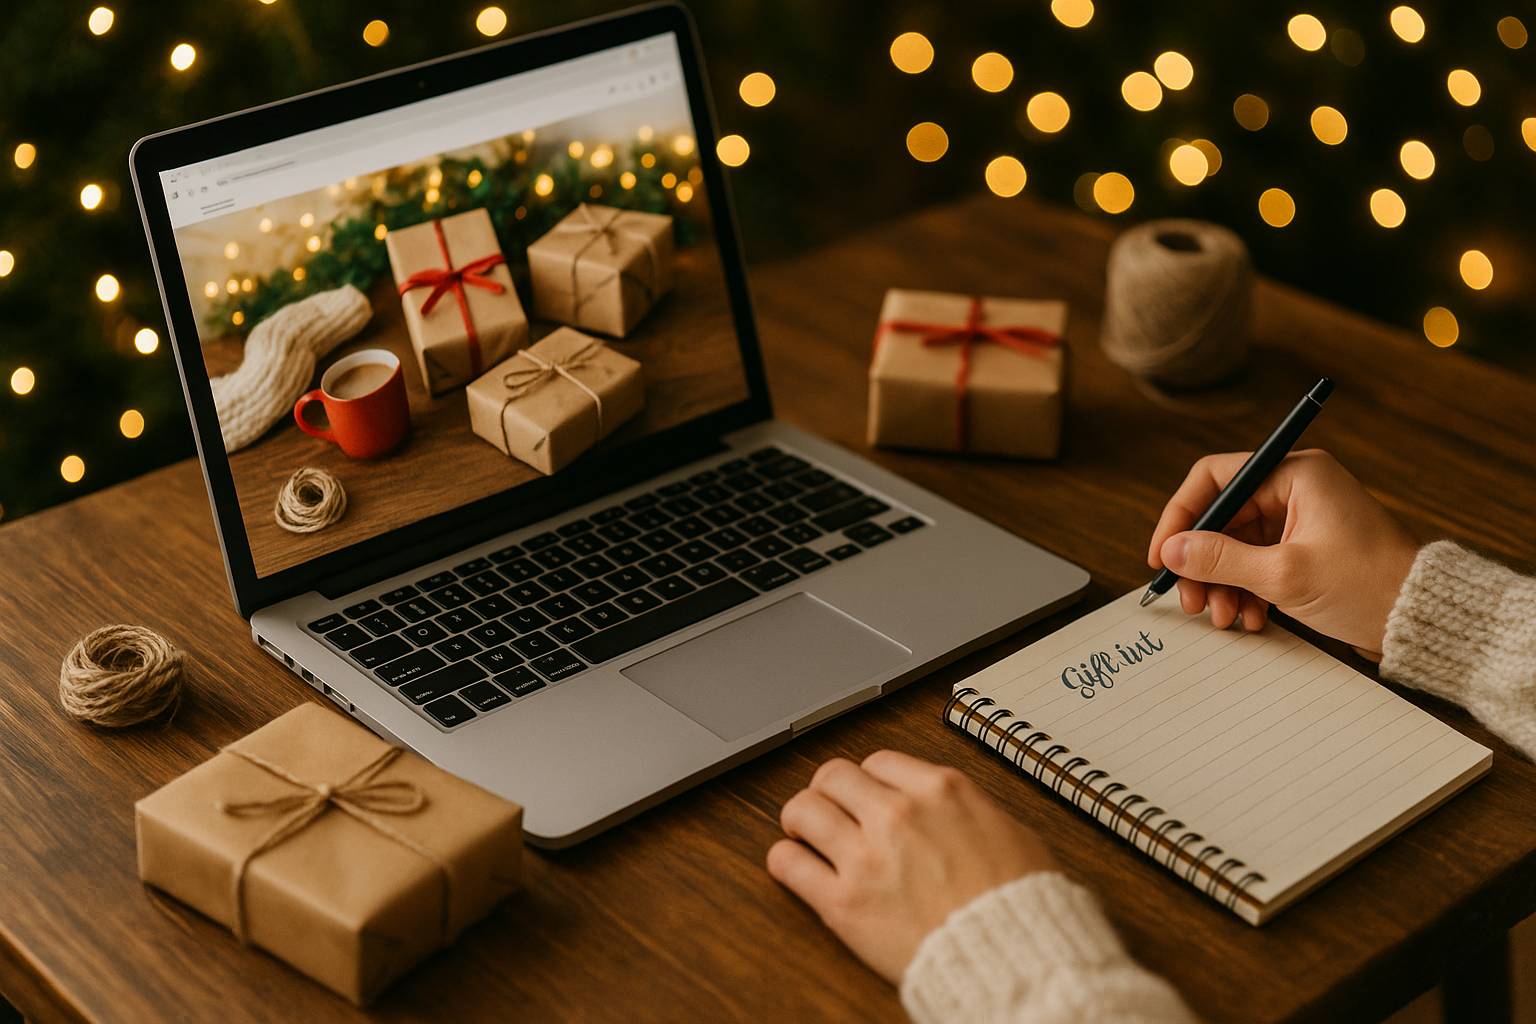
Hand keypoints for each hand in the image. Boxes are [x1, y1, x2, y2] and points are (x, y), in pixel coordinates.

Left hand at [765, 751, 1057, 983]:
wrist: (1014, 958)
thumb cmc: (1023, 903)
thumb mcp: (1011, 831)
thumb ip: (967, 808)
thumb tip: (948, 807)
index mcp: (939, 789)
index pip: (878, 761)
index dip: (869, 780)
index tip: (867, 796)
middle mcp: (897, 812)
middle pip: (833, 776)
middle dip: (829, 792)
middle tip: (829, 810)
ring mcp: (866, 856)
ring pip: (803, 810)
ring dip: (799, 819)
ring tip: (803, 833)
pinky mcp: (843, 902)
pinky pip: (788, 864)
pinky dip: (785, 861)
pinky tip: (793, 865)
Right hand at [1147, 449, 1417, 657]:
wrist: (1420, 621)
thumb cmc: (1367, 586)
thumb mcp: (1283, 575)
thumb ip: (1220, 559)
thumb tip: (1172, 549)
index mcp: (1296, 474)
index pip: (1214, 478)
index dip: (1181, 516)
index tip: (1163, 554)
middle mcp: (1296, 490)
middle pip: (1221, 517)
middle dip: (1201, 562)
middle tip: (1189, 599)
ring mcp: (1300, 520)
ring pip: (1235, 545)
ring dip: (1221, 583)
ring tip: (1222, 617)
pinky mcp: (1304, 549)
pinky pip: (1256, 563)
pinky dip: (1245, 591)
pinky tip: (1249, 618)